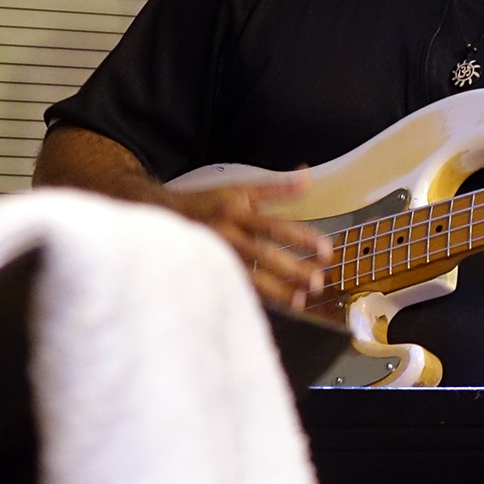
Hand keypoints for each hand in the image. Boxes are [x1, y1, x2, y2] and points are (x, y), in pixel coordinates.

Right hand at [163, 173, 327, 309]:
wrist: (158, 214)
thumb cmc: (207, 203)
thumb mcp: (239, 190)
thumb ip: (276, 188)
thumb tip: (308, 177)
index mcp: (235, 212)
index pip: (274, 226)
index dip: (301, 238)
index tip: (325, 250)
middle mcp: (225, 235)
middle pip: (263, 255)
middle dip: (292, 270)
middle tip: (318, 281)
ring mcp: (213, 257)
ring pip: (247, 277)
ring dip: (276, 291)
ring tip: (301, 300)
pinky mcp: (205, 272)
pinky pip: (232, 287)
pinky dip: (254, 298)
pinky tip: (273, 306)